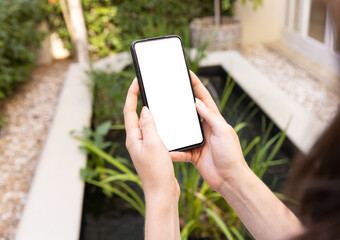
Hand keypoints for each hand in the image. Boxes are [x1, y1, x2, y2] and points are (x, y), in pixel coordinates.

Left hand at [123, 78, 179, 197]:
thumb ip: (148, 126)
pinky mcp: (152, 152)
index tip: (136, 81)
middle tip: (145, 87)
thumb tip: (144, 110)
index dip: (132, 94)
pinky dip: (158, 124)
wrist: (162, 193)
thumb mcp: (154, 144)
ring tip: (156, 101)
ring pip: (145, 124)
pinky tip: (166, 123)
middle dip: (138, 100)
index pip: (129, 111)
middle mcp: (136, 141)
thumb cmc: (157, 172)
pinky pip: (153, 133)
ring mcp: (144, 146)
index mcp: (133, 138)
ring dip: (149, 111)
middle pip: (135, 116)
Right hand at [170, 71, 248, 191]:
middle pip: (190, 113)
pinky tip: (166, 150)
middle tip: (168, 93)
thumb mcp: (222, 131)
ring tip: (161, 120)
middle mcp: (206, 129)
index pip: (204, 99)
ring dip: (174, 128)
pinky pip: (181, 151)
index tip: (188, 74)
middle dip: (180, 104)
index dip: (197, 86)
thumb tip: (197, 102)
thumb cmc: (231, 154)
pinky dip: (174, 151)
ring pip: (182, 131)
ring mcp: (199, 142)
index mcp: (215, 120)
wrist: (230, 179)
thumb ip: (210, 116)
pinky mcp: (193, 155)